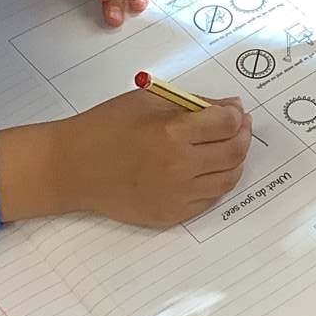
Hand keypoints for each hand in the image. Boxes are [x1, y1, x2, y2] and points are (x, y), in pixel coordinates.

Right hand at [0, 91, 252, 228]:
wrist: (72, 168)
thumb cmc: (105, 127)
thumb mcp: (148, 101)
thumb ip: (193, 103)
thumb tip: (230, 108)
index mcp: (173, 133)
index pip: (227, 123)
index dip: (236, 115)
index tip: (235, 111)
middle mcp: (180, 167)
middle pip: (234, 152)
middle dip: (243, 136)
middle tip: (239, 127)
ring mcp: (176, 196)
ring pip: (228, 180)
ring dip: (235, 161)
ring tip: (227, 147)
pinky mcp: (171, 215)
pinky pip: (209, 200)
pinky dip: (216, 182)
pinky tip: (209, 169)